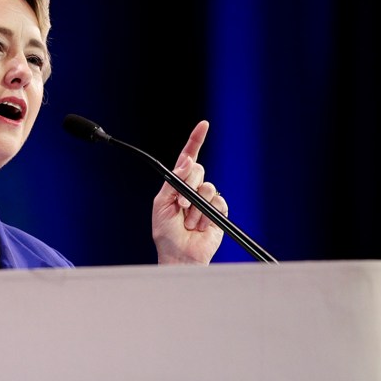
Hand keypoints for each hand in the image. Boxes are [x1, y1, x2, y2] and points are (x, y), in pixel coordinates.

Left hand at [151, 120, 226, 264]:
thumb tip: (187, 160)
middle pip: (198, 170)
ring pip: (208, 187)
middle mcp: (193, 189)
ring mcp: (207, 200)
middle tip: (180, 205)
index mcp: (178, 184)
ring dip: (195, 207)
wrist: (179, 254)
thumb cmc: (165, 232)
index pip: (188, 158)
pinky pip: (218, 203)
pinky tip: (199, 227)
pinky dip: (206, 215)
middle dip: (188, 186)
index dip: (196, 140)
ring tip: (188, 222)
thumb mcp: (162, 202)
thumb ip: (174, 181)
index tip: (204, 125)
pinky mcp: (219, 212)